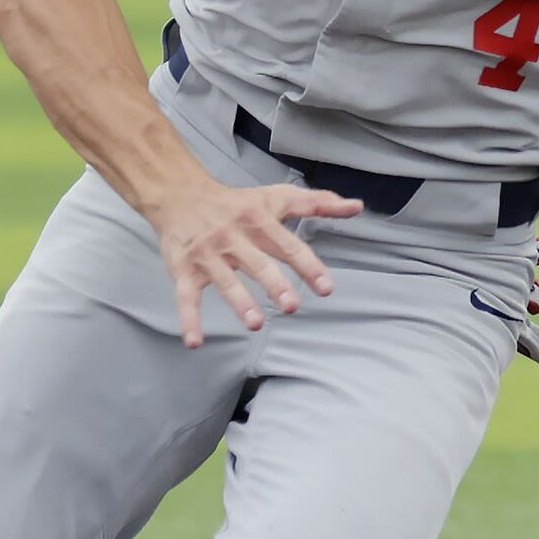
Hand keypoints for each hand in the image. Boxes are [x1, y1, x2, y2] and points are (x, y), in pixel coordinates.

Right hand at [150, 176, 362, 347]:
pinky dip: (189, 319)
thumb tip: (356, 207)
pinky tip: (195, 342)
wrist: (182, 196)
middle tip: (292, 306)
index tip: (326, 287)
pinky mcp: (184, 269)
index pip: (288, 244)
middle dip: (274, 284)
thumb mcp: (277, 197)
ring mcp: (208, 254)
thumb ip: (318, 203)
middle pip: (258, 262)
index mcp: (259, 220)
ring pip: (225, 280)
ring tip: (255, 324)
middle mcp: (234, 236)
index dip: (308, 265)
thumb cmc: (238, 203)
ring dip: (239, 302)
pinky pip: (186, 296)